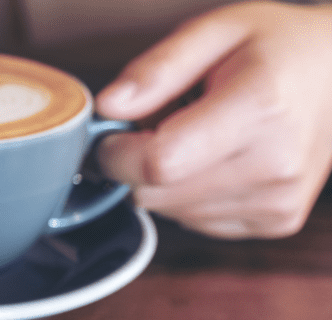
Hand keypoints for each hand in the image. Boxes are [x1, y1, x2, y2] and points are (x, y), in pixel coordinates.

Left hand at [95, 1, 331, 238]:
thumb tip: (108, 107)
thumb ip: (157, 69)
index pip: (159, 162)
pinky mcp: (275, 221)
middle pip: (158, 194)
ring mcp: (278, 200)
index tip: (113, 135)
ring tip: (197, 139)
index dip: (118, 153)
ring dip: (166, 181)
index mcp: (260, 108)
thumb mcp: (217, 30)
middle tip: (161, 127)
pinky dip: (190, 197)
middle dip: (137, 165)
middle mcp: (274, 163)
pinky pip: (196, 222)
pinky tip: (216, 162)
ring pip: (171, 213)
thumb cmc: (278, 48)